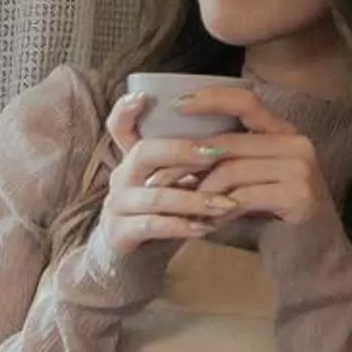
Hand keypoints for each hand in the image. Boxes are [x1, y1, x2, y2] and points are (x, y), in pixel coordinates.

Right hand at [94, 92, 247, 260]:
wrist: (134, 256)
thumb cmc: (161, 212)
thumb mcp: (171, 181)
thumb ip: (188, 161)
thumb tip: (233, 135)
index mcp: (132, 159)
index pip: (120, 127)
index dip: (126, 110)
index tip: (144, 96)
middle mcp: (121, 176)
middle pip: (143, 152)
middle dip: (181, 151)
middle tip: (215, 154)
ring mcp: (118, 205)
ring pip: (155, 195)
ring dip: (194, 199)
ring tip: (226, 203)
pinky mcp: (121, 232)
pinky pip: (152, 226)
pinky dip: (181, 226)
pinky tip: (205, 228)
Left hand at [153, 84, 334, 232]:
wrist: (312, 255)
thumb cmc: (271, 216)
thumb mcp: (245, 181)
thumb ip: (222, 160)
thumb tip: (169, 149)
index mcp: (282, 131)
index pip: (245, 100)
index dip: (209, 98)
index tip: (174, 104)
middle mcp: (296, 142)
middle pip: (227, 142)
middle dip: (185, 162)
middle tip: (155, 180)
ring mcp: (301, 167)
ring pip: (230, 169)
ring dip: (199, 191)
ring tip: (180, 206)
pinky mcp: (299, 195)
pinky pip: (243, 196)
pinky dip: (218, 210)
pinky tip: (206, 222)